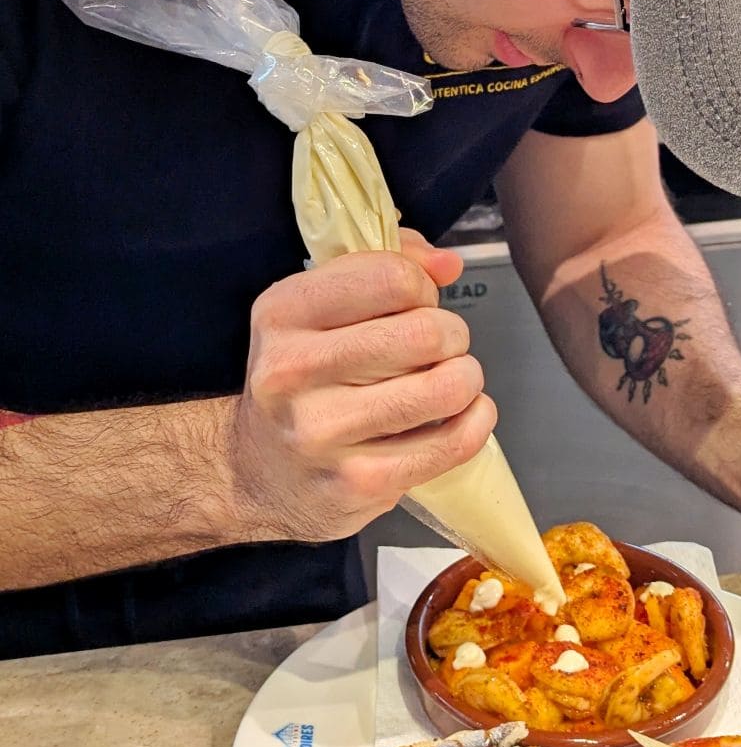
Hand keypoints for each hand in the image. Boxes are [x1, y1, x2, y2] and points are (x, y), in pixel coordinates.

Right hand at [228, 232, 495, 543]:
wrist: (258, 475)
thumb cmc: (304, 381)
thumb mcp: (319, 310)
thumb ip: (386, 268)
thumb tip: (448, 265)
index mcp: (283, 313)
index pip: (392, 278)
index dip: (422, 287)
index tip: (416, 305)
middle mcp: (293, 370)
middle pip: (426, 332)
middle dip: (452, 334)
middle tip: (441, 348)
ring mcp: (324, 431)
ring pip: (445, 387)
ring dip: (466, 378)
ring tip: (452, 381)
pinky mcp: (359, 481)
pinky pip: (452, 442)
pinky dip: (475, 422)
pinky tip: (465, 415)